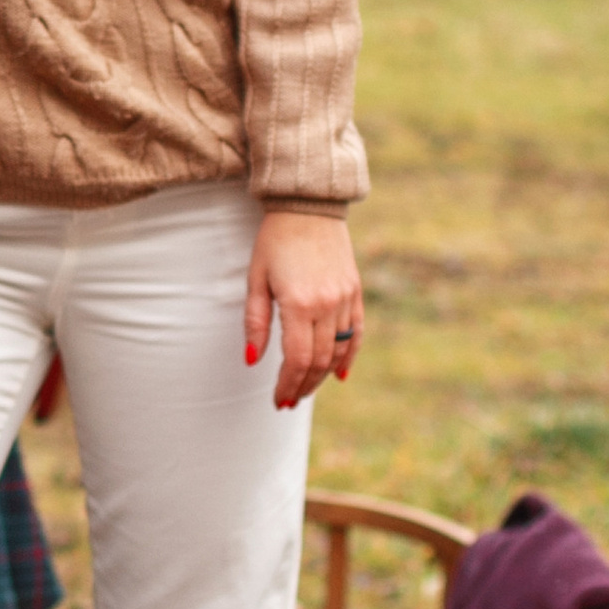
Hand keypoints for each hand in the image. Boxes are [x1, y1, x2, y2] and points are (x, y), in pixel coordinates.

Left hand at [245, 210, 363, 411]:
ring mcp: (345, 299)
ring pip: (338, 351)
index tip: (278, 399)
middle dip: (303, 386)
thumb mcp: (256, 280)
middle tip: (289, 401)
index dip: (288, 384)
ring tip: (305, 389)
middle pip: (318, 361)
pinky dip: (349, 356)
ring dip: (322, 375)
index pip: (296, 359)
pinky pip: (356, 333)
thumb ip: (255, 323)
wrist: (308, 207)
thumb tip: (252, 361)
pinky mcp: (355, 292)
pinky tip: (339, 374)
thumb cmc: (275, 241)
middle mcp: (327, 305)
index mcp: (299, 304)